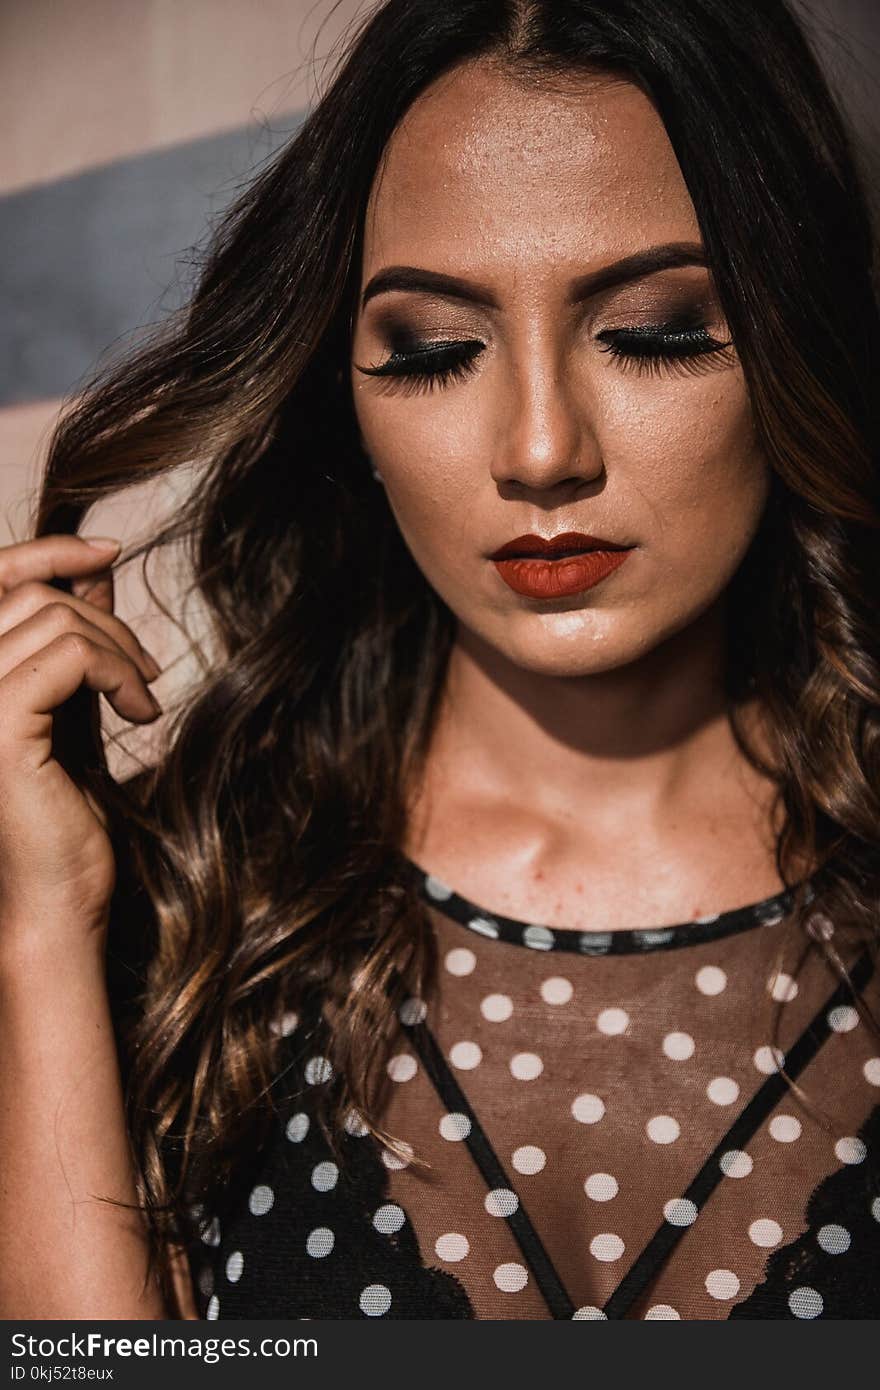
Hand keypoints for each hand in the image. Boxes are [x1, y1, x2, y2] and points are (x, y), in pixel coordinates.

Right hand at [0, 534, 161, 947]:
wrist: (57, 898)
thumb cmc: (61, 814)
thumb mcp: (70, 705)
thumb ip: (72, 638)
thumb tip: (96, 567)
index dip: (47, 550)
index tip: (110, 550)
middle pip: (30, 596)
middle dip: (104, 618)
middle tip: (144, 672)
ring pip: (56, 620)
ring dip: (119, 650)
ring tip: (143, 695)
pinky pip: (72, 656)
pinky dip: (119, 673)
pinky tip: (141, 712)